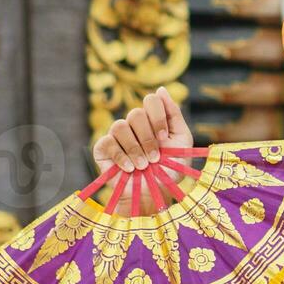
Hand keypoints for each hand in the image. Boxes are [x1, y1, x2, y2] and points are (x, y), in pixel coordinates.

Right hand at [91, 87, 191, 214]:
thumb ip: (174, 114)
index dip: (158, 118)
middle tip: (155, 158)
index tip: (165, 139)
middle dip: (148, 138)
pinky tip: (129, 169)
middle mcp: (133, 124)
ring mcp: (117, 135)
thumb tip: (161, 89)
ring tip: (143, 166)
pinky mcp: (103, 148)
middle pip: (135, 114)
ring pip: (120, 126)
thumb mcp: (181, 141)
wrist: (153, 194)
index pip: (151, 100)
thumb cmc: (170, 169)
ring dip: (135, 149)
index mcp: (152, 119)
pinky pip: (108, 142)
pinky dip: (121, 157)